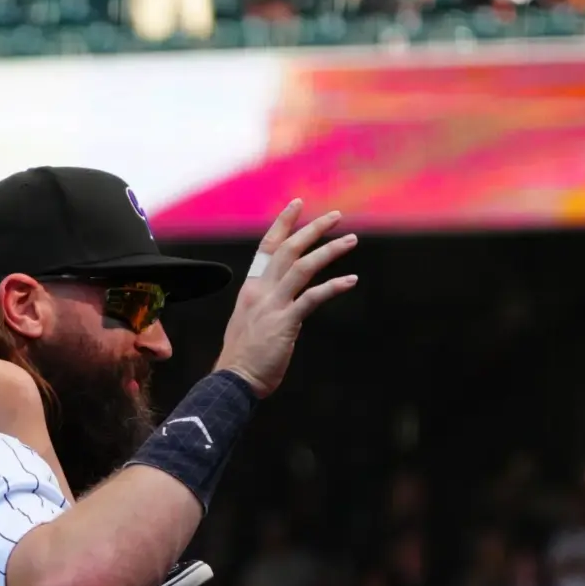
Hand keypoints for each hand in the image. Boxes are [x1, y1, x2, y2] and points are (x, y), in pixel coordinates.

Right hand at [213, 199, 358, 397]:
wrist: (233, 380)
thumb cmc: (243, 357)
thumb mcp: (249, 321)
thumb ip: (266, 305)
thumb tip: (286, 300)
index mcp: (251, 288)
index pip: (267, 247)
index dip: (283, 224)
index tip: (297, 205)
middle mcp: (260, 291)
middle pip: (287, 249)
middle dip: (312, 229)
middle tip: (335, 216)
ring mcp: (272, 305)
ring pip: (301, 267)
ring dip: (328, 251)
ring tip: (351, 240)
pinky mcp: (285, 323)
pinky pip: (311, 298)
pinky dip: (332, 287)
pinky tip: (351, 280)